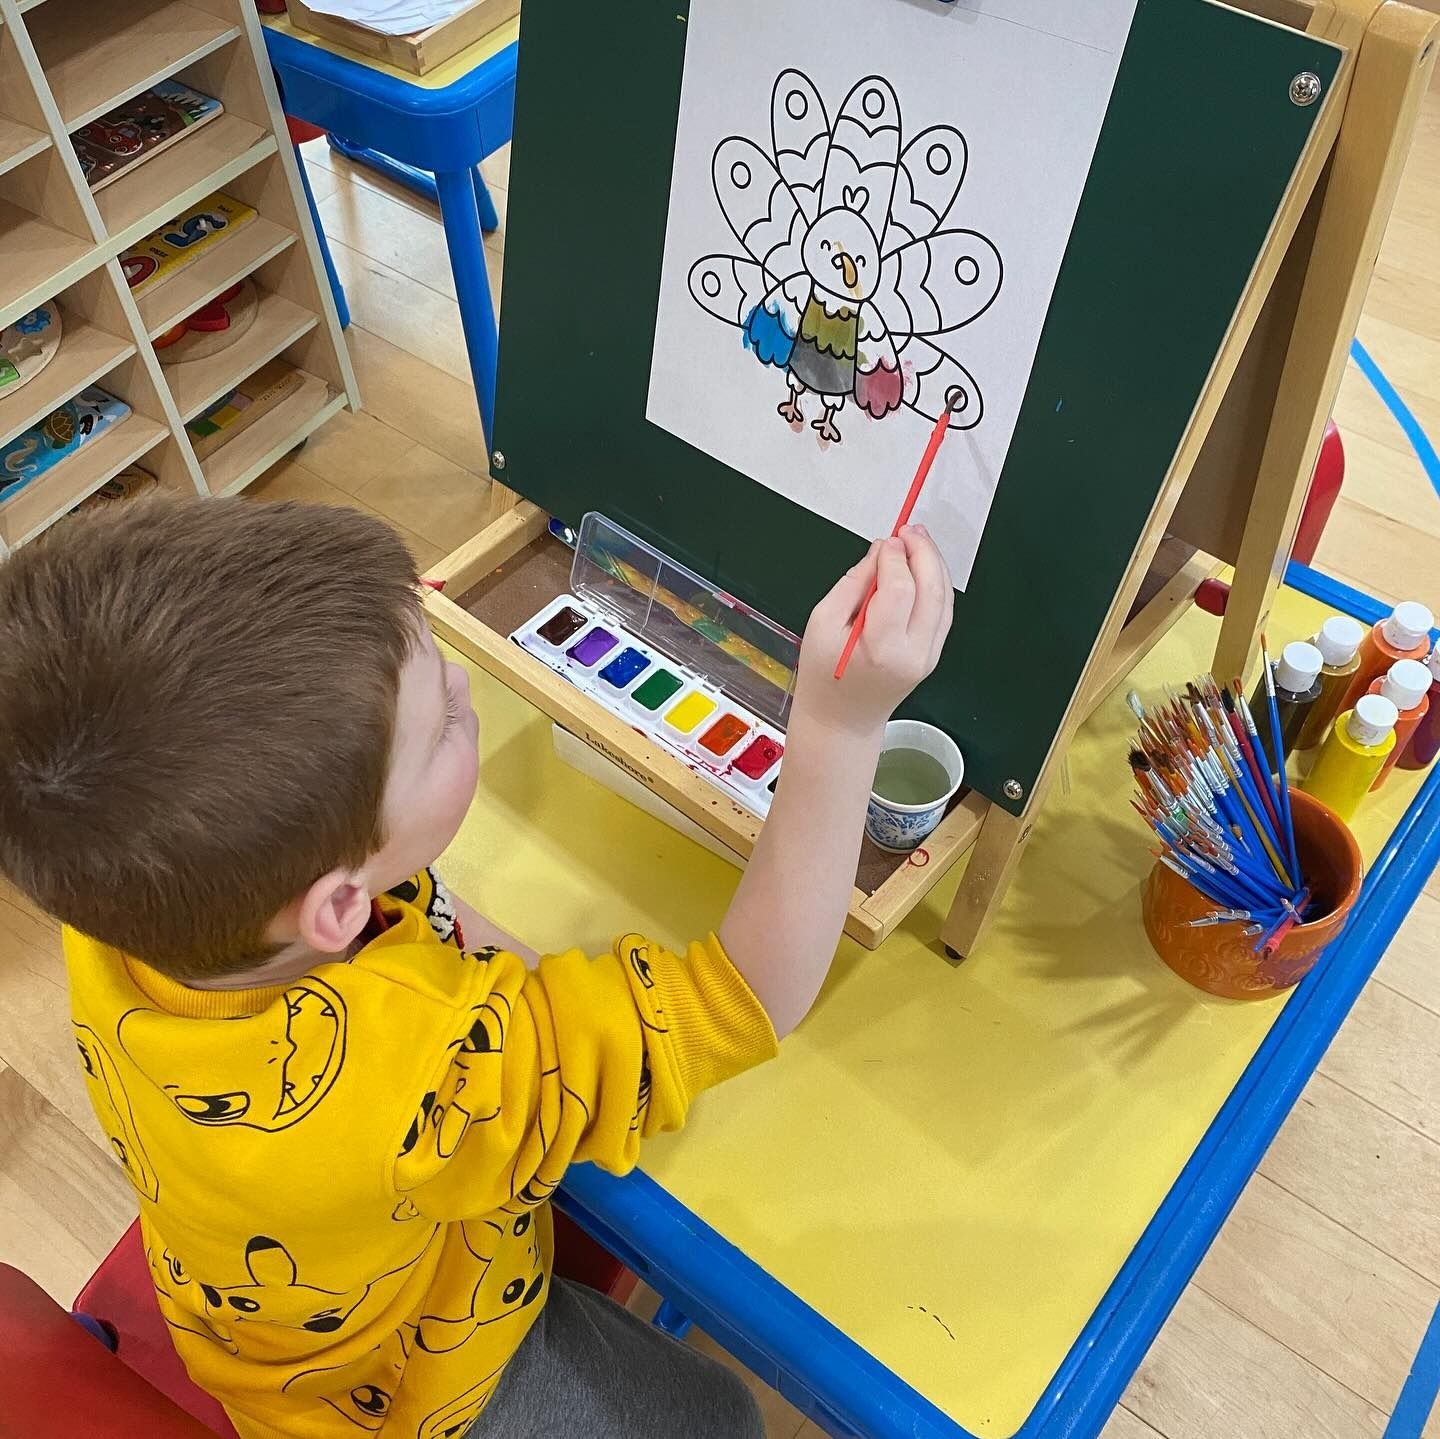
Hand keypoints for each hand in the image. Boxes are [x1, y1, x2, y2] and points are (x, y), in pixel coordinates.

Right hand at [791, 526, 952, 738]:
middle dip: (922, 552)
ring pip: (944, 599)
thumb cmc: (825, 678)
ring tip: (917, 541)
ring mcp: (927, 656)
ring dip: (934, 564)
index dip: (894, 558)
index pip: (898, 589)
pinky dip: (937, 585)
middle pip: (930, 589)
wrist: (842, 720)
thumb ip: (852, 584)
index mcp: (880, 648)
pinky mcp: (932, 655)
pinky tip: (924, 568)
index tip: (886, 541)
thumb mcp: (821, 623)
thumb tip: (879, 553)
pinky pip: (943, 612)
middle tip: (909, 530)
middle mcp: (911, 653)